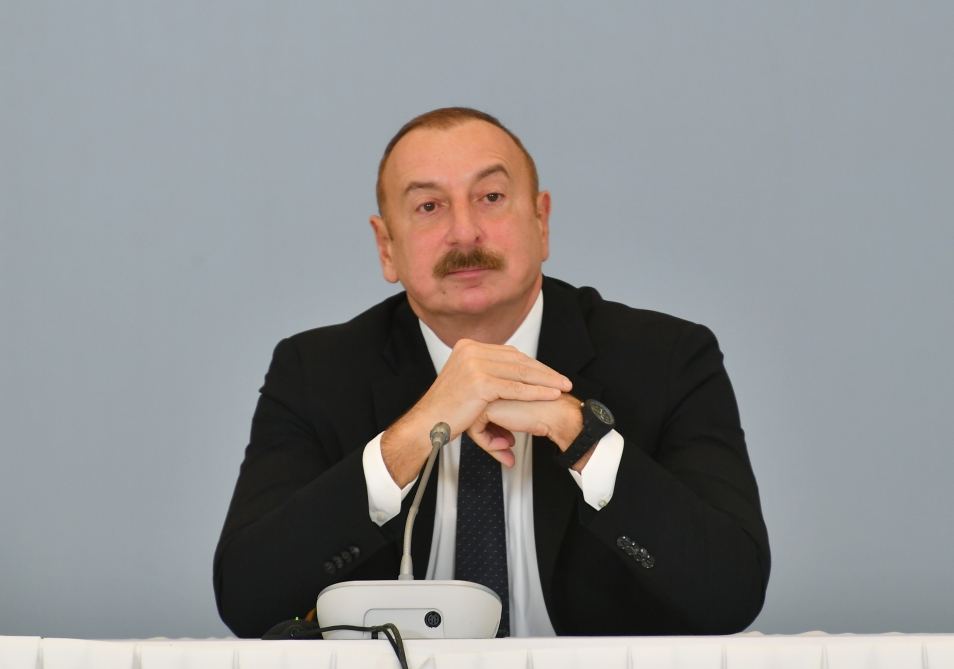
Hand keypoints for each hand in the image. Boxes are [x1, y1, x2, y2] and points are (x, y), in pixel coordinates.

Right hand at [381, 339, 572, 484]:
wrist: (427, 422)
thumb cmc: (446, 408)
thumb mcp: (464, 380)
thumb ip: (485, 371)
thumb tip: (507, 373)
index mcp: (468, 346)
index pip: (509, 353)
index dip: (532, 364)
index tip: (549, 373)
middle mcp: (471, 350)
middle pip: (517, 360)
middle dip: (543, 371)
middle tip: (562, 380)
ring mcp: (475, 365)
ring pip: (519, 373)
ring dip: (545, 381)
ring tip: (562, 388)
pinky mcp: (480, 382)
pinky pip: (514, 388)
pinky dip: (535, 392)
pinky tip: (550, 395)